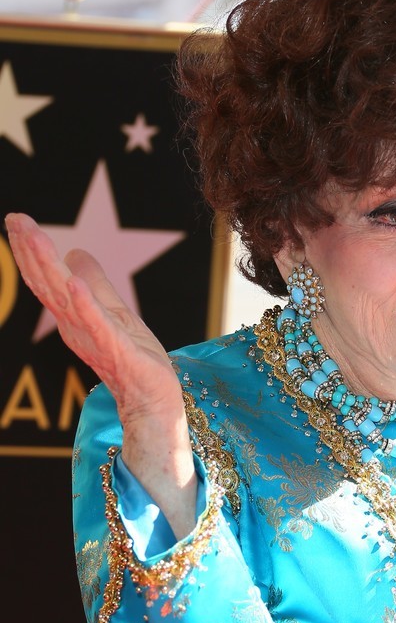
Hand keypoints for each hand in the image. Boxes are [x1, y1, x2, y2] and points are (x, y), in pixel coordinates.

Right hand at [5, 212, 181, 423]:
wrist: (154, 402)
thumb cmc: (135, 361)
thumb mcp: (114, 312)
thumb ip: (95, 285)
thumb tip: (75, 252)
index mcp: (74, 318)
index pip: (47, 280)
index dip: (31, 251)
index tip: (17, 220)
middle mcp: (76, 328)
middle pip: (49, 285)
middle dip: (31, 252)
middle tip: (16, 220)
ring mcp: (94, 338)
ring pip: (66, 299)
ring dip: (49, 268)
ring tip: (34, 238)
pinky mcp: (117, 350)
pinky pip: (97, 325)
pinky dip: (84, 304)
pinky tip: (73, 282)